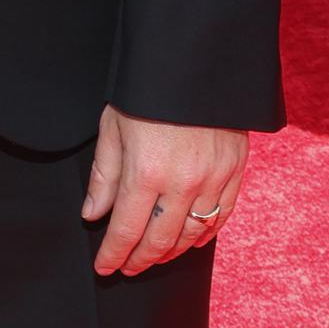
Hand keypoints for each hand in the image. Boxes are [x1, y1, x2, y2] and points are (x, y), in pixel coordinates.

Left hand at [83, 107, 247, 276]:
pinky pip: (221, 217)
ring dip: (170, 251)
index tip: (104, 268)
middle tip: (127, 267)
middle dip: (140, 259)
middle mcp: (183, 182)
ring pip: (192, 235)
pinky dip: (204, 235)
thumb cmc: (146, 90)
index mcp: (146, 171)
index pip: (127, 230)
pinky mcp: (235, 170)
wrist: (196, 59)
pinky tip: (189, 240)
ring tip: (153, 256)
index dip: (114, 254)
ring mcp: (214, 179)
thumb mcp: (114, 125)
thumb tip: (93, 215)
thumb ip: (104, 175)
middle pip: (160, 240)